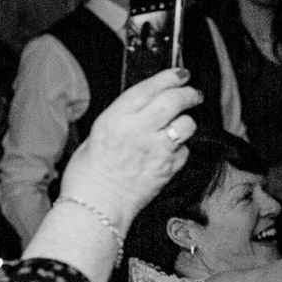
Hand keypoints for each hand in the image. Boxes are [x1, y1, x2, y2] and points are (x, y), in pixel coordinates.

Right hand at [59, 68, 201, 228]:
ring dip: (187, 122)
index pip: (150, 88)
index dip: (169, 77)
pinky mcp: (169, 167)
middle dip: (189, 93)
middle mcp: (140, 130)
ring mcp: (158, 149)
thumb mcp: (95, 137)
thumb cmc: (88, 176)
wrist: (96, 208)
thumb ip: (121, 121)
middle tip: (193, 93)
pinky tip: (170, 153)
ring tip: (180, 124)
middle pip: (176, 101)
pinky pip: (185, 151)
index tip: (180, 73)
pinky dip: (181, 150)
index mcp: (116, 118)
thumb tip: (141, 110)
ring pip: (187, 124)